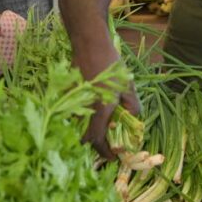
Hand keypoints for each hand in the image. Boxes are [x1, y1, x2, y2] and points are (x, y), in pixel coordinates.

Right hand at [75, 45, 139, 159]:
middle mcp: (82, 109)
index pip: (97, 139)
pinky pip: (73, 111)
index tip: (112, 158)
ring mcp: (72, 101)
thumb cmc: (110, 64)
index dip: (104, 151)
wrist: (89, 43)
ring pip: (78, 123)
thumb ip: (132, 106)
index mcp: (98, 110)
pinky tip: (92, 107)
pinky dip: (82, 115)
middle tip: (108, 143)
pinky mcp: (66, 93)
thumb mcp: (128, 85)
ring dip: (88, 128)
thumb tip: (134, 119)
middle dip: (95, 142)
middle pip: (84, 135)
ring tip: (102, 124)